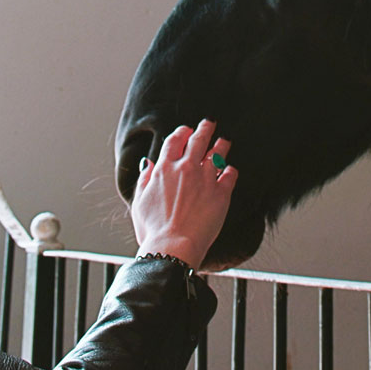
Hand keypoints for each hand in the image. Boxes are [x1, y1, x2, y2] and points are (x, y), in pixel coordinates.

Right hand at [131, 120, 237, 269]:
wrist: (173, 246)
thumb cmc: (154, 230)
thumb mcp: (140, 202)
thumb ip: (145, 179)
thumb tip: (147, 164)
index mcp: (164, 168)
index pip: (175, 140)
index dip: (182, 132)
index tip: (186, 130)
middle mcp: (186, 168)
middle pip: (199, 140)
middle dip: (205, 129)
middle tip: (209, 123)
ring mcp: (206, 179)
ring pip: (218, 153)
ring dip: (221, 145)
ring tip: (224, 141)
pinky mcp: (221, 192)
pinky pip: (230, 174)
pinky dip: (230, 170)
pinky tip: (230, 170)